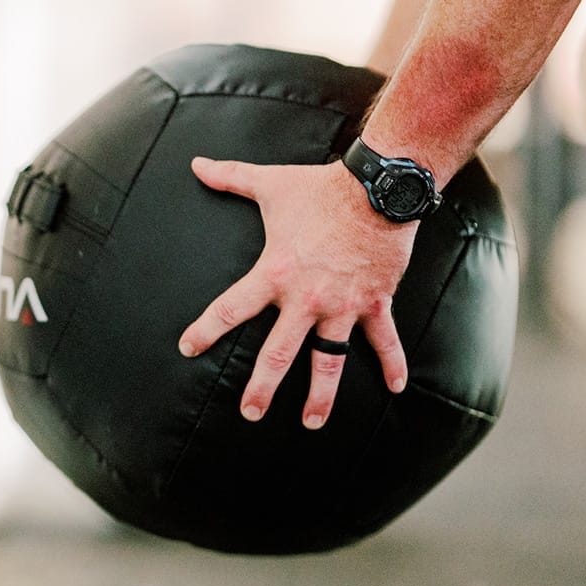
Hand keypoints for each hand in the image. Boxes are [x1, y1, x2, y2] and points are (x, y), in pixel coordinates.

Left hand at [178, 156, 415, 429]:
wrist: (377, 186)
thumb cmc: (320, 187)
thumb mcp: (271, 183)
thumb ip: (230, 177)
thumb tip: (196, 164)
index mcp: (274, 273)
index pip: (231, 308)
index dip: (206, 329)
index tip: (188, 348)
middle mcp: (305, 299)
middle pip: (278, 353)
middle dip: (262, 386)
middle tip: (250, 413)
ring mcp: (342, 306)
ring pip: (329, 361)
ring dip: (321, 395)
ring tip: (311, 421)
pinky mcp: (374, 302)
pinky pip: (384, 341)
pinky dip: (393, 364)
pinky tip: (396, 389)